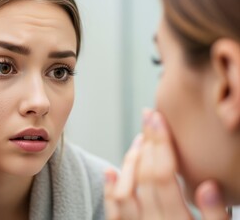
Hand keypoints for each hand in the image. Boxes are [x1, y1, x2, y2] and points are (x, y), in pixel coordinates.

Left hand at [104, 110, 228, 219]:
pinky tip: (111, 171)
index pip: (164, 176)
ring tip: (139, 139)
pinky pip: (113, 214)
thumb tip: (205, 186)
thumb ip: (216, 218)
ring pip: (125, 190)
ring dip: (130, 161)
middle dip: (147, 143)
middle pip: (144, 177)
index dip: (160, 145)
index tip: (158, 119)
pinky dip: (110, 191)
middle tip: (149, 118)